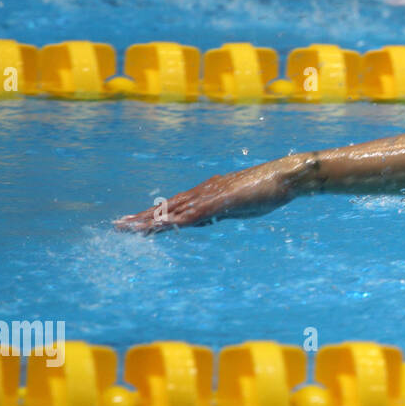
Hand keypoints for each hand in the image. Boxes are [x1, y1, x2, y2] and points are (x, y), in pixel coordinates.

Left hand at [114, 161, 294, 233]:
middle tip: (118, 226)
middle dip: (142, 218)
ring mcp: (213, 195)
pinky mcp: (224, 200)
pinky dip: (180, 219)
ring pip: (177, 209)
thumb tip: (205, 219)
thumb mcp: (237, 206)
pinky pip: (198, 212)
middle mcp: (204, 191)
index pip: (173, 206)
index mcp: (206, 193)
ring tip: (132, 229)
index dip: (152, 215)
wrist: (286, 176)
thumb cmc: (266, 190)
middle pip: (167, 206)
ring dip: (154, 220)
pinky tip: (166, 226)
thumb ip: (219, 211)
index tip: (133, 224)